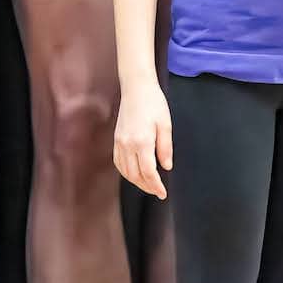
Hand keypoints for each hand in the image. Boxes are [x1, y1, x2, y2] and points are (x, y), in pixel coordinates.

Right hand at [113, 82, 172, 199]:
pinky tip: (134, 173)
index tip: (163, 193)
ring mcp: (120, 142)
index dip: (156, 185)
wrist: (136, 88)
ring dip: (136, 182)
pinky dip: (126, 172)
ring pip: (125, 171)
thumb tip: (166, 167)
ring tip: (148, 185)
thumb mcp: (165, 124)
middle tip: (157, 192)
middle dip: (147, 186)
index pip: (148, 172)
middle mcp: (128, 145)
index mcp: (142, 141)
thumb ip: (165, 148)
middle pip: (135, 175)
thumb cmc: (154, 103)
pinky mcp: (116, 139)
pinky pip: (118, 162)